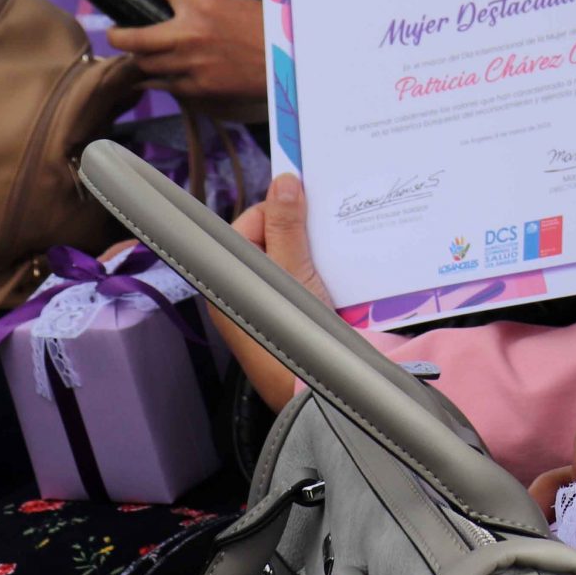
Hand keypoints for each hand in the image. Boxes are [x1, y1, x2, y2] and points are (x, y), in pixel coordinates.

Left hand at [106, 0, 265, 99]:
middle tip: (117, 34)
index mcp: (201, 4)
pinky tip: (156, 77)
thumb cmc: (267, 27)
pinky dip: (159, 81)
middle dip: (119, 35)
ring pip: (145, 65)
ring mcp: (190, 64)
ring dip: (141, 59)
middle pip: (132, 37)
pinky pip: (165, 86)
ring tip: (141, 55)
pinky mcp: (198, 88)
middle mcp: (188, 34)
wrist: (290, 61)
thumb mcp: (235, 0)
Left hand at [215, 174, 329, 409]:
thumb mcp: (290, 270)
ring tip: (341, 251)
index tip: (308, 201)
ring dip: (320, 254)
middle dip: (304, 230)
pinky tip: (346, 277)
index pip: (250, 222)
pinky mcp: (296, 318)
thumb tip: (284, 181)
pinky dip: (328, 276)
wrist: (313, 393)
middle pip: (276, 240)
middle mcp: (247, 289)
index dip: (279, 208)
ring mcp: (273, 305)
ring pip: (296, 262)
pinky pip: (310, 284)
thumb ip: (286, 225)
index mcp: (229, 275)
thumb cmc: (291, 334)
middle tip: (329, 224)